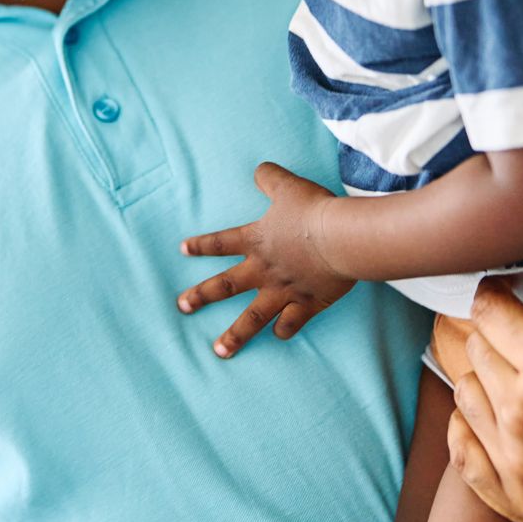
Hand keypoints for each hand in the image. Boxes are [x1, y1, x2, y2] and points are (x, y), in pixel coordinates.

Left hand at [178, 162, 354, 356]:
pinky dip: (284, 329)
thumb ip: (270, 178)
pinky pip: (291, 323)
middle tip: (182, 306)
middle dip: (201, 296)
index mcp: (257, 241)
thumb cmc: (313, 211)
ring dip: (235, 335)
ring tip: (220, 351)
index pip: (221, 243)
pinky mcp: (307, 304)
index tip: (183, 249)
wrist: (340, 238)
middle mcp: (264, 270)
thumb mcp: (288, 186)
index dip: (201, 245)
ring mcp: (283, 291)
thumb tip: (260, 170)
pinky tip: (279, 334)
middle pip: (226, 286)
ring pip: (252, 317)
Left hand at [444, 213, 522, 521]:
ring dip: (486, 381)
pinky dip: (473, 432)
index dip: (502, 296)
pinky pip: (462, 452)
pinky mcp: (519, 502)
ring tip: (521, 376)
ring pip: (466, 396)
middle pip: (476, 350)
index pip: (486, 307)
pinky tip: (502, 418)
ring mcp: (520, 462)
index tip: (518, 300)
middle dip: (498, 338)